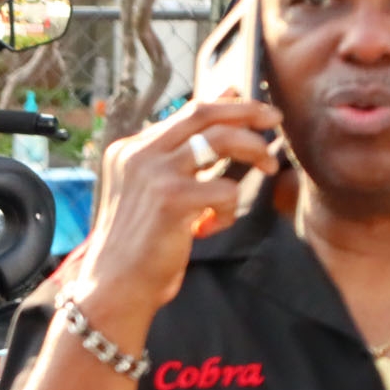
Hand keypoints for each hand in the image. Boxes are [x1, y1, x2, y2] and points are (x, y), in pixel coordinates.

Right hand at [65, 100, 282, 340]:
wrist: (115, 283)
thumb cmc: (138, 242)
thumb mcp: (150, 191)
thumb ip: (175, 160)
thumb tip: (217, 125)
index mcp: (130, 149)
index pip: (187, 113)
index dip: (228, 106)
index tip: (255, 110)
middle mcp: (138, 154)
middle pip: (203, 113)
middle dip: (247, 111)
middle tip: (275, 118)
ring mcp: (153, 174)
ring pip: (221, 140)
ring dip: (254, 150)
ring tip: (267, 166)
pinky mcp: (172, 199)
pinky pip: (226, 188)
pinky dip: (231, 208)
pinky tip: (212, 226)